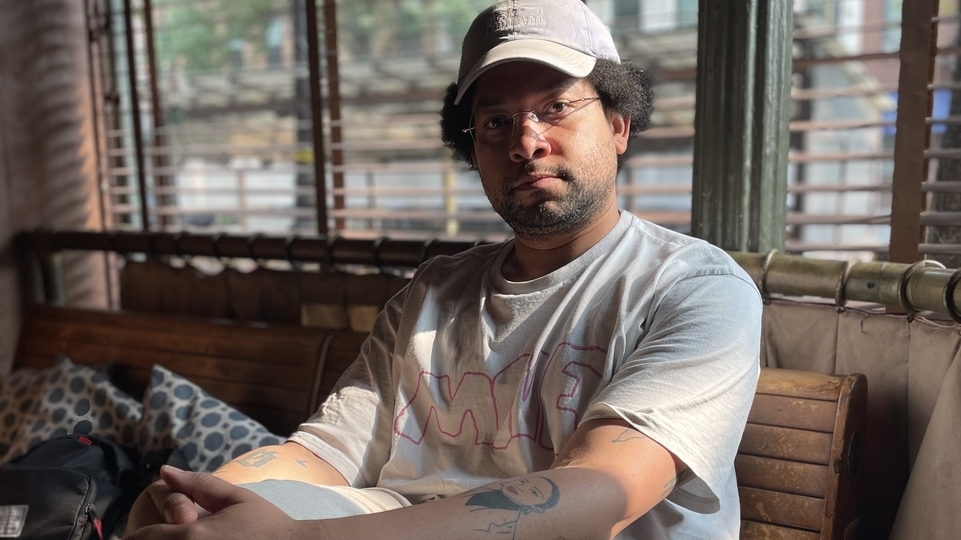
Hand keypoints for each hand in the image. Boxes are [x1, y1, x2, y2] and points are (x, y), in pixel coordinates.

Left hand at [125, 466, 308, 539]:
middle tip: (172, 532)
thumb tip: (165, 472)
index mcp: (189, 535)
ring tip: (185, 538)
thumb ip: (198, 484)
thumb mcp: (235, 498)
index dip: (144, 531)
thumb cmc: (267, 525)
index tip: (160, 527)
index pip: (140, 537)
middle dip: (153, 539)